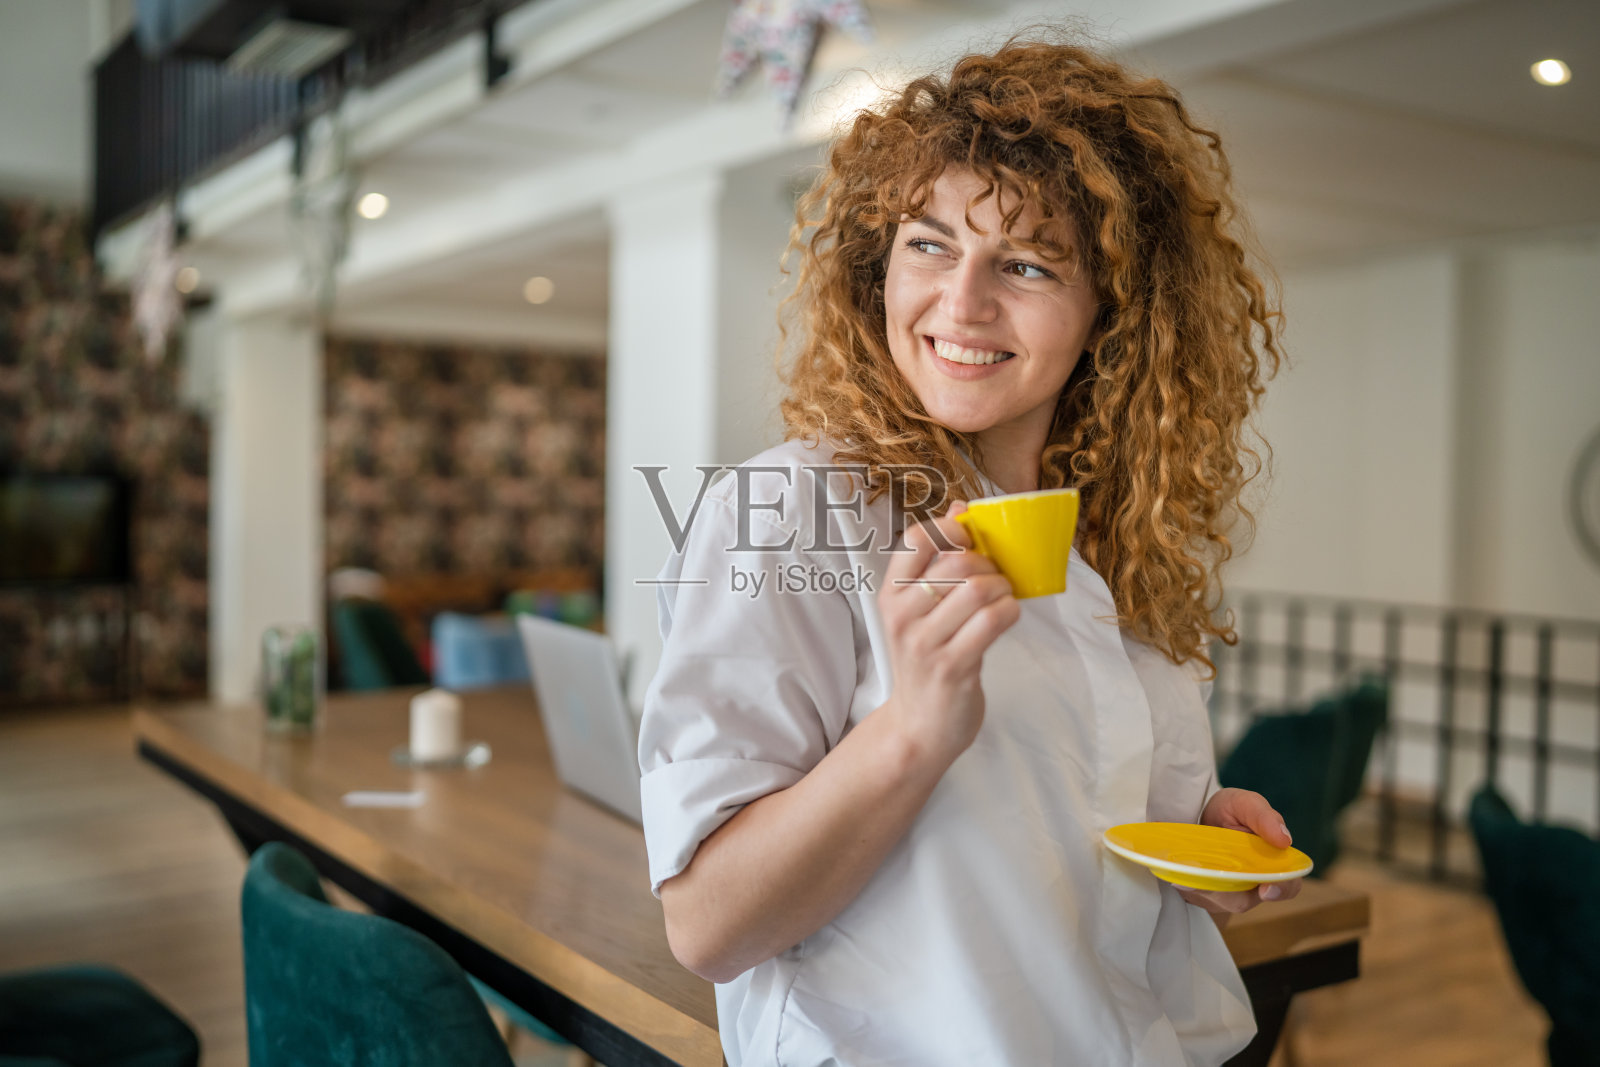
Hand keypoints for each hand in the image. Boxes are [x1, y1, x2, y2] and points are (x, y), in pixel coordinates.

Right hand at [878, 499, 1020, 761]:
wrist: (918, 728)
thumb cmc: (926, 661)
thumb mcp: (920, 611)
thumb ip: (938, 559)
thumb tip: (962, 506)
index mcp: (891, 595)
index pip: (918, 539)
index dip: (952, 530)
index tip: (970, 542)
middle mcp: (902, 616)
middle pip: (958, 562)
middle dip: (990, 565)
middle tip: (996, 580)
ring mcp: (926, 643)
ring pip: (979, 589)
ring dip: (1004, 589)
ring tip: (1003, 599)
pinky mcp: (953, 666)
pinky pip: (993, 620)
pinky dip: (1010, 612)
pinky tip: (1006, 618)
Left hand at [1175, 788, 1302, 916]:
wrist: (1196, 814)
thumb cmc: (1229, 810)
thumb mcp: (1244, 804)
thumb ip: (1263, 817)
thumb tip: (1284, 839)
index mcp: (1272, 864)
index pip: (1287, 886)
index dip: (1281, 889)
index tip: (1266, 889)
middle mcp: (1251, 885)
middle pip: (1243, 900)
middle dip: (1224, 892)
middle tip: (1205, 877)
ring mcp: (1226, 893)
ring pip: (1215, 902)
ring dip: (1201, 888)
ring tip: (1186, 872)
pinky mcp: (1202, 895)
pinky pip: (1196, 898)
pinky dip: (1187, 886)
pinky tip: (1179, 875)